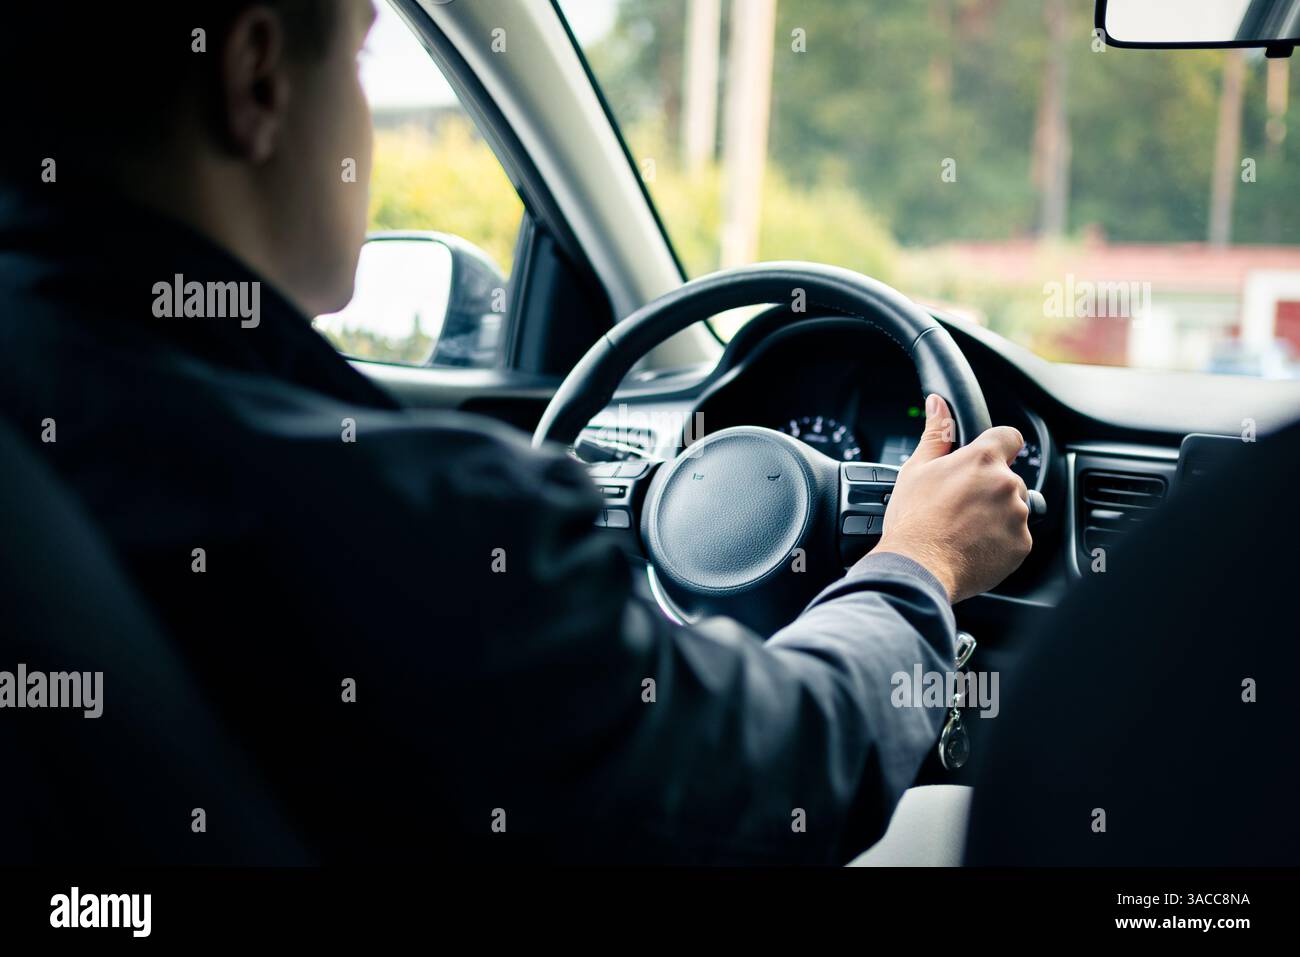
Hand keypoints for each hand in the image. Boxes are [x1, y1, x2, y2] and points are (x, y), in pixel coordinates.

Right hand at [875, 394, 1031, 602]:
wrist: (918, 567)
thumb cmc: (914, 520)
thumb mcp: (917, 469)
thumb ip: (936, 433)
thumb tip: (938, 404)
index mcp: (982, 459)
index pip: (1010, 437)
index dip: (999, 446)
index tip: (988, 459)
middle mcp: (1007, 483)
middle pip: (1009, 478)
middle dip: (991, 489)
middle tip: (961, 506)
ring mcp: (1017, 516)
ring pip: (1014, 509)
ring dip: (997, 516)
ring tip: (965, 529)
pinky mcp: (1022, 545)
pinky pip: (1016, 538)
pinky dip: (1000, 542)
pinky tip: (974, 546)